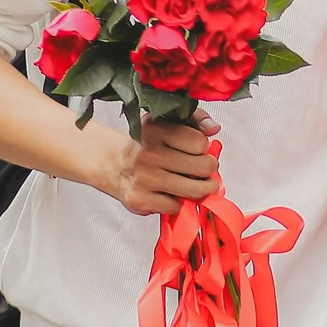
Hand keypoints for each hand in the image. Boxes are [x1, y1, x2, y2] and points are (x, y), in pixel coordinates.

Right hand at [95, 112, 221, 216]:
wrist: (113, 163)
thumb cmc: (147, 144)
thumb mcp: (167, 122)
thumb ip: (195, 119)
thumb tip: (214, 128)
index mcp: (156, 130)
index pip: (199, 142)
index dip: (204, 148)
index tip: (198, 150)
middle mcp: (148, 154)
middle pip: (202, 167)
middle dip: (208, 169)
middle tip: (203, 169)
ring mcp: (144, 178)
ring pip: (194, 190)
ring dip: (201, 189)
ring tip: (197, 183)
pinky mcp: (140, 200)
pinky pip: (177, 207)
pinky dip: (178, 203)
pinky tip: (171, 193)